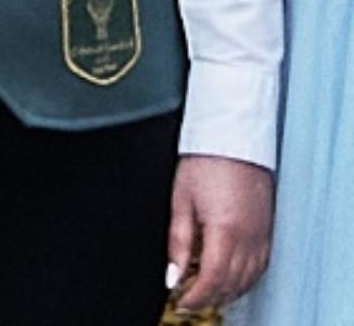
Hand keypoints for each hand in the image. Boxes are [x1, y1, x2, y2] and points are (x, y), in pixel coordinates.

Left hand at [167, 154, 273, 311]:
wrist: (233, 138)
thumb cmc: (203, 162)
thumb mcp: (180, 201)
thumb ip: (177, 241)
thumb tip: (173, 276)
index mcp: (225, 230)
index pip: (212, 279)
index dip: (195, 296)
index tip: (179, 301)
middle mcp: (249, 237)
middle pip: (231, 284)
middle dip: (209, 298)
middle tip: (187, 301)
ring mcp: (262, 235)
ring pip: (248, 279)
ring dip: (227, 291)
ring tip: (204, 293)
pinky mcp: (268, 229)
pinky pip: (260, 266)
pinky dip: (244, 279)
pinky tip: (229, 278)